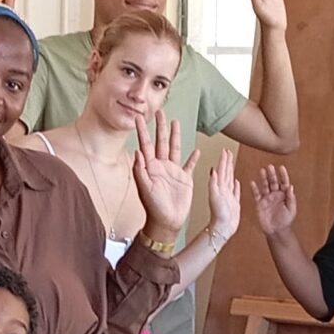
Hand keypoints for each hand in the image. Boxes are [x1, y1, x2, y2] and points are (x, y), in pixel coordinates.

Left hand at [130, 115, 196, 239]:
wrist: (166, 222)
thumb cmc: (153, 208)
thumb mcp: (144, 188)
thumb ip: (140, 170)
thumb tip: (137, 151)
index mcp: (150, 167)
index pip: (146, 144)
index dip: (142, 130)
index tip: (139, 117)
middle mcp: (161, 166)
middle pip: (161, 141)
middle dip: (160, 126)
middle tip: (159, 111)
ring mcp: (173, 171)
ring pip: (174, 148)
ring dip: (175, 135)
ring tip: (176, 122)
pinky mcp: (184, 179)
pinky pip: (189, 165)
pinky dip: (193, 158)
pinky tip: (196, 150)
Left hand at [204, 154, 240, 244]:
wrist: (222, 229)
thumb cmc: (217, 215)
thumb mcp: (214, 197)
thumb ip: (213, 184)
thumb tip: (212, 170)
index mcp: (219, 187)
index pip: (221, 170)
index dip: (223, 160)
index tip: (225, 150)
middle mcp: (223, 190)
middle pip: (225, 172)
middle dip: (227, 161)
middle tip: (228, 152)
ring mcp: (228, 196)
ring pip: (230, 179)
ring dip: (231, 170)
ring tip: (232, 162)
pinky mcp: (233, 203)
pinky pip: (235, 191)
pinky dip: (236, 185)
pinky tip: (236, 181)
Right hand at [252, 166, 297, 238]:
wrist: (277, 231)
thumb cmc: (286, 221)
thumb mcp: (291, 209)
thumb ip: (290, 198)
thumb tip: (291, 186)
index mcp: (284, 195)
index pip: (284, 182)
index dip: (283, 175)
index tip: (281, 167)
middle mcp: (275, 194)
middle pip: (273, 182)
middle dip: (271, 174)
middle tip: (270, 166)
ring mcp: (267, 198)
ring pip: (265, 186)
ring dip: (263, 178)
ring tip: (262, 170)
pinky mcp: (260, 204)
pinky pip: (256, 195)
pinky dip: (254, 189)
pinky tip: (252, 183)